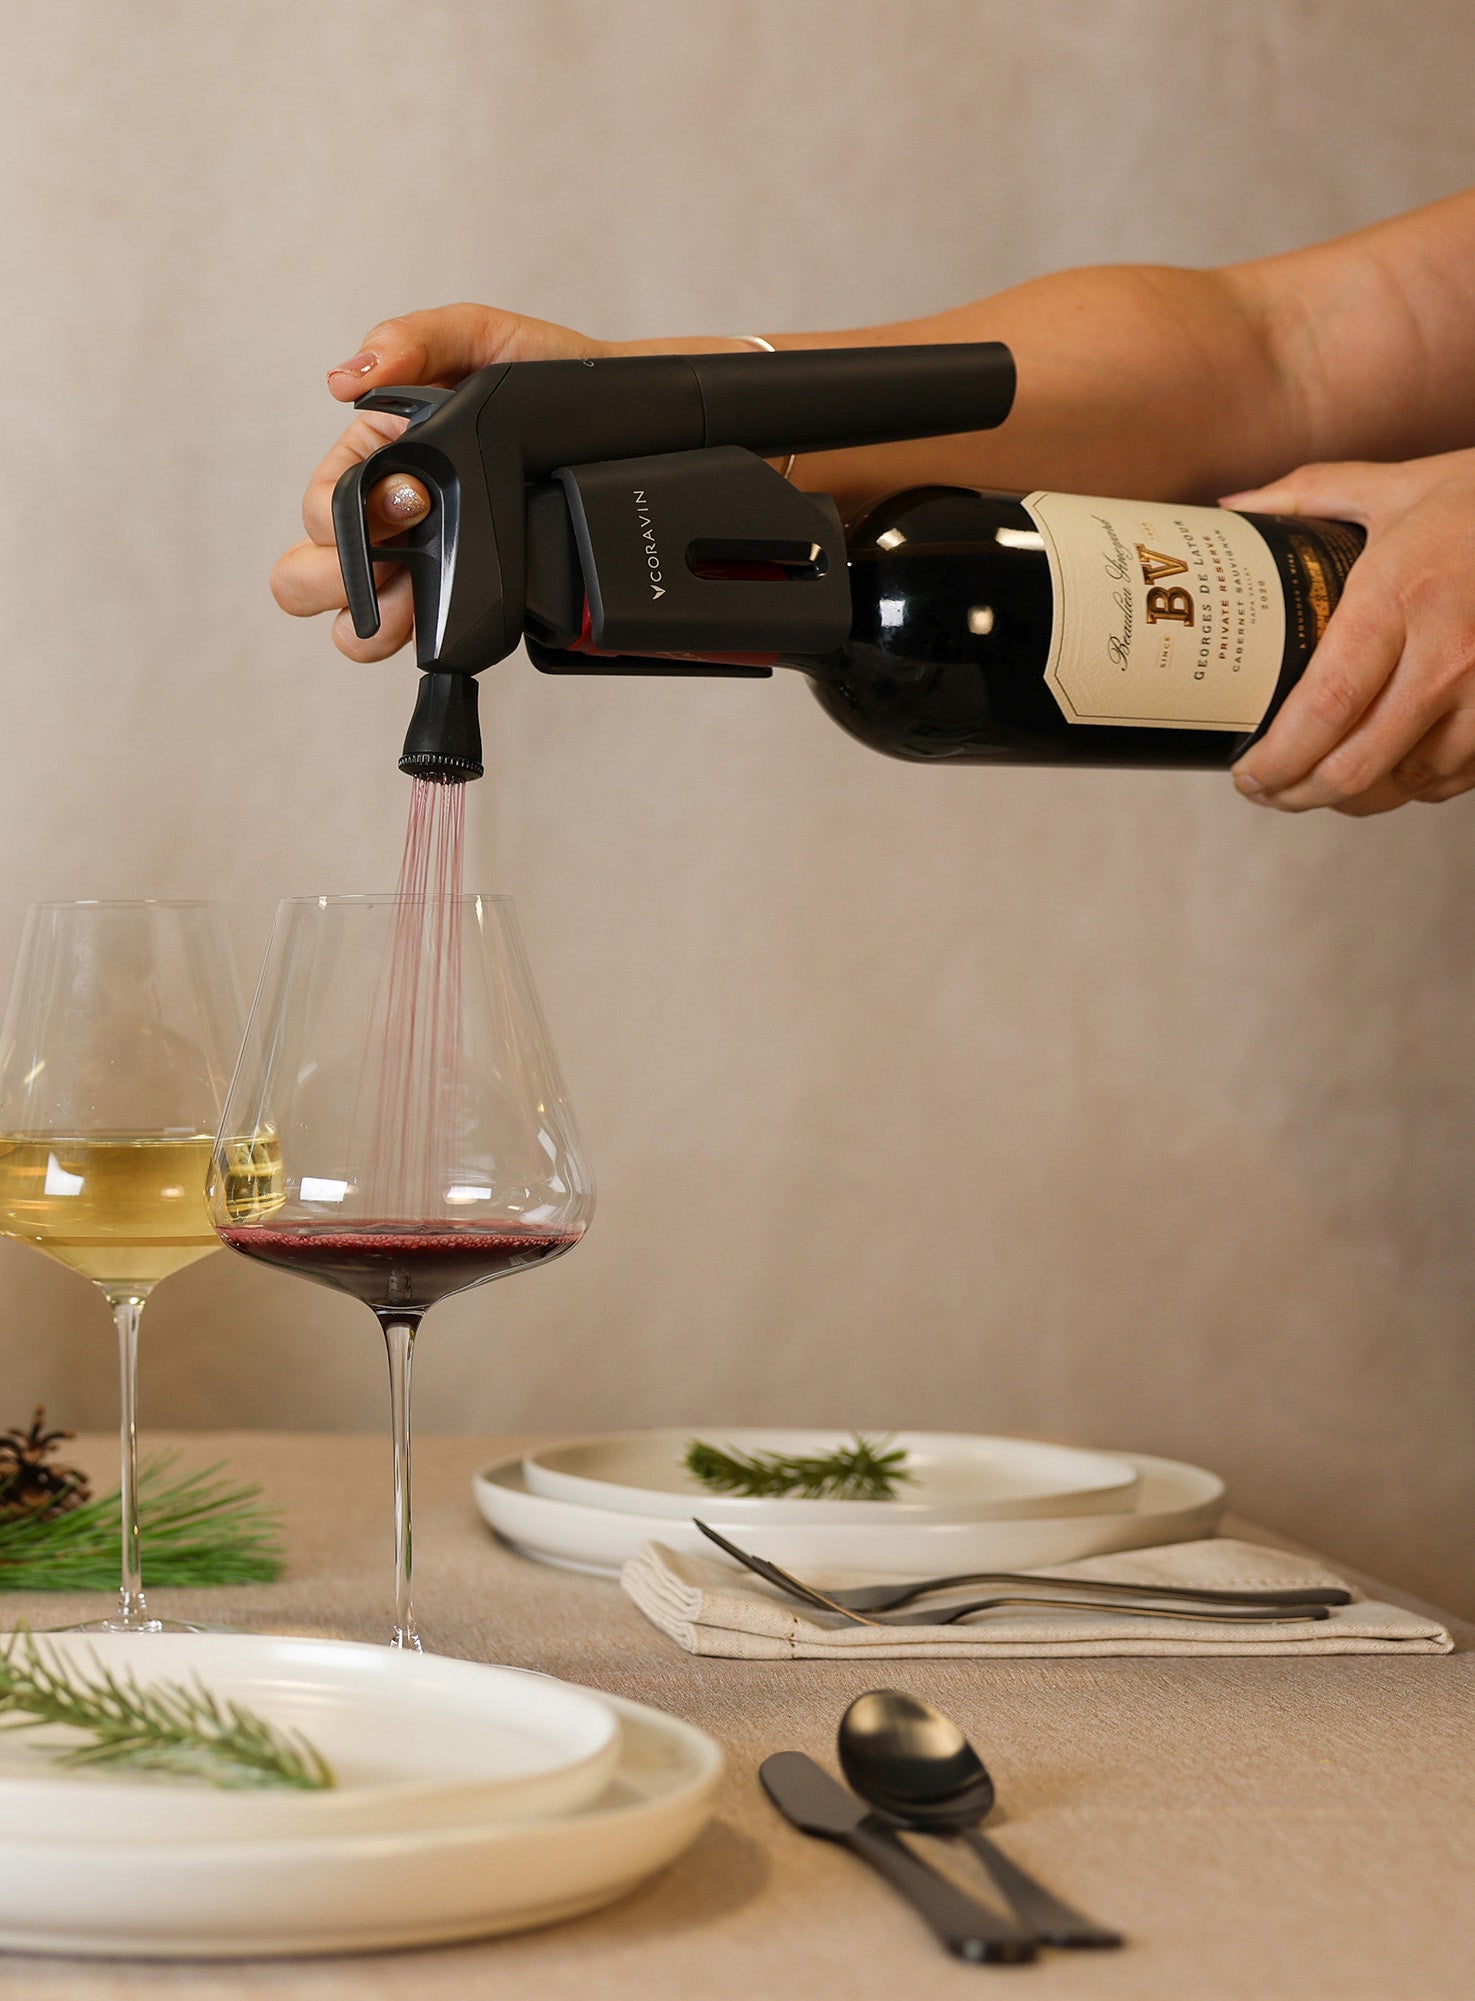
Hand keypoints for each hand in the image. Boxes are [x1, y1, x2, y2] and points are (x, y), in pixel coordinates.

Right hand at [271, 305, 610, 661]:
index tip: (414, 498)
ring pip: (352, 626)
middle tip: (398, 562)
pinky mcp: (465, 595)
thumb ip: (410, 342)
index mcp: (374, 456)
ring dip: (374, 623)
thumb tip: (344, 381)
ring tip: (422, 599)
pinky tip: (454, 618)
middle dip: (338, 581)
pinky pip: (420, 640)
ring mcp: (423, 563)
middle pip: (307, 576)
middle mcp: (387, 518)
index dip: (345, 518)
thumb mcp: (475, 336)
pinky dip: (422, 640)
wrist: (615, 415)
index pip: (319, 508)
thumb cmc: (538, 372)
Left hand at [1224, 448, 1474, 813]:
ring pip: (1406, 784)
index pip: (1327, 705)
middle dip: (1299, 794)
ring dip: (1353, 797)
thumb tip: (1234, 507)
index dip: (1279, 757)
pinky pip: (1453, 779)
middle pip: (1357, 765)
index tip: (1246, 774)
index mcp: (1399, 599)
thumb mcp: (1394, 488)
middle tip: (1267, 792)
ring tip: (1315, 786)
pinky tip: (1383, 773)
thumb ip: (1307, 494)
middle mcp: (1447, 655)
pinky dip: (1410, 786)